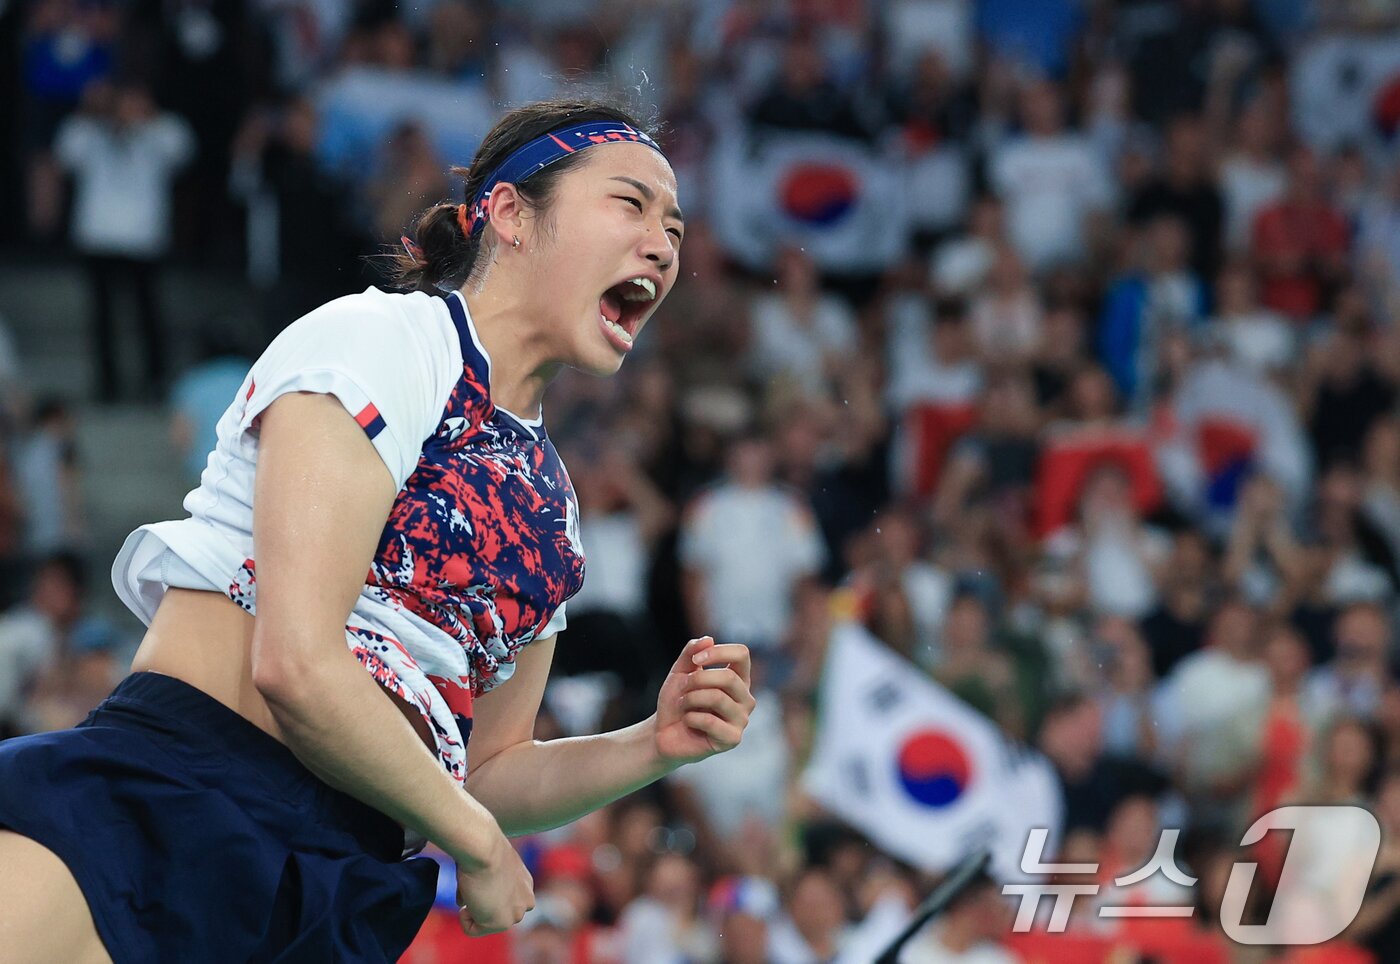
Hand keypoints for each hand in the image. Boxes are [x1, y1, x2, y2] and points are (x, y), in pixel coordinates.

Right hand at [455, 828, 534, 935]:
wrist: (485, 849)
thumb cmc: (483, 849)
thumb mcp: (490, 866)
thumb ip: (487, 885)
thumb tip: (465, 901)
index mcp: (525, 884)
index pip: (506, 900)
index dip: (487, 893)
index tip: (479, 880)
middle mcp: (525, 901)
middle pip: (496, 913)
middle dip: (481, 904)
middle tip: (474, 885)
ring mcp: (515, 914)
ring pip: (485, 922)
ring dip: (473, 909)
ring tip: (473, 888)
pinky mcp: (500, 923)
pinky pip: (472, 930)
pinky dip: (464, 918)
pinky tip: (468, 898)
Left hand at [654, 636, 755, 765]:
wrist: (663, 733)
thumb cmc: (676, 702)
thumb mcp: (680, 671)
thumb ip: (691, 652)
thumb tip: (709, 639)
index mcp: (738, 679)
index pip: (742, 654)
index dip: (718, 652)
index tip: (696, 659)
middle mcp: (745, 698)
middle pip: (728, 677)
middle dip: (698, 679)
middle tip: (683, 687)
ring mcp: (741, 719)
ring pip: (717, 698)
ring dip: (690, 699)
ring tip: (683, 705)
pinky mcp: (732, 739)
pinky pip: (710, 721)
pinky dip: (690, 718)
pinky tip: (687, 722)